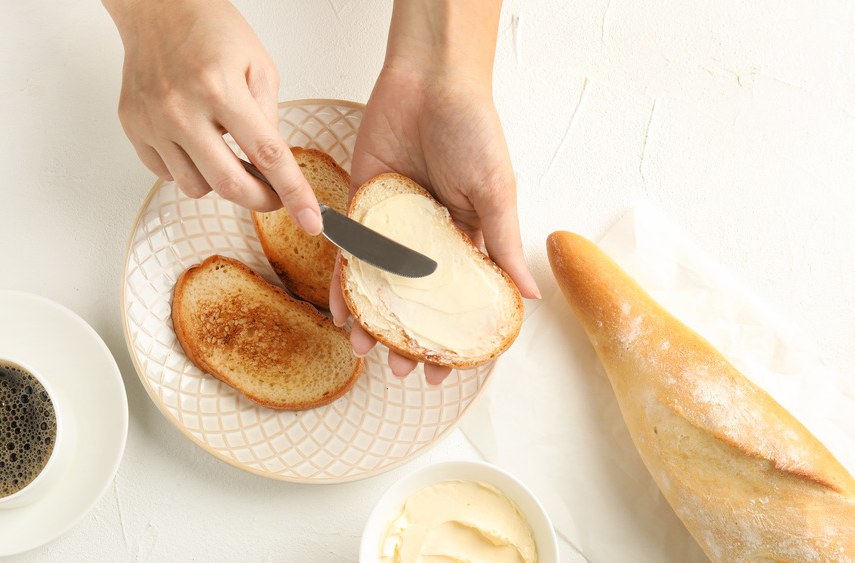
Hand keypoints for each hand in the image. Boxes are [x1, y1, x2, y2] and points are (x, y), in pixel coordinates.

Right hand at [103, 0, 321, 233]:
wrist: (157, 8)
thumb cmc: (210, 30)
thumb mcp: (259, 65)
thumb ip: (269, 118)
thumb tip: (273, 166)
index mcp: (220, 89)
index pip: (267, 155)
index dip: (294, 193)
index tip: (311, 219)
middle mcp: (182, 110)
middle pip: (230, 185)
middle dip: (261, 200)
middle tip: (274, 195)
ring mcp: (153, 122)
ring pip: (196, 187)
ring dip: (219, 181)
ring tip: (225, 150)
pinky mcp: (133, 128)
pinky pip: (166, 174)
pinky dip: (187, 168)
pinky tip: (195, 142)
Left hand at [329, 43, 540, 384]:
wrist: (429, 80)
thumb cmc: (473, 130)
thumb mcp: (496, 192)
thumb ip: (502, 244)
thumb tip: (527, 296)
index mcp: (467, 238)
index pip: (459, 299)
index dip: (453, 336)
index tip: (446, 372)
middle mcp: (428, 238)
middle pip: (414, 299)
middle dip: (407, 337)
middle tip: (400, 371)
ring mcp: (392, 225)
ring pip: (378, 284)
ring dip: (371, 320)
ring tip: (365, 352)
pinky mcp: (361, 207)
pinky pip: (349, 252)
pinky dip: (342, 282)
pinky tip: (337, 313)